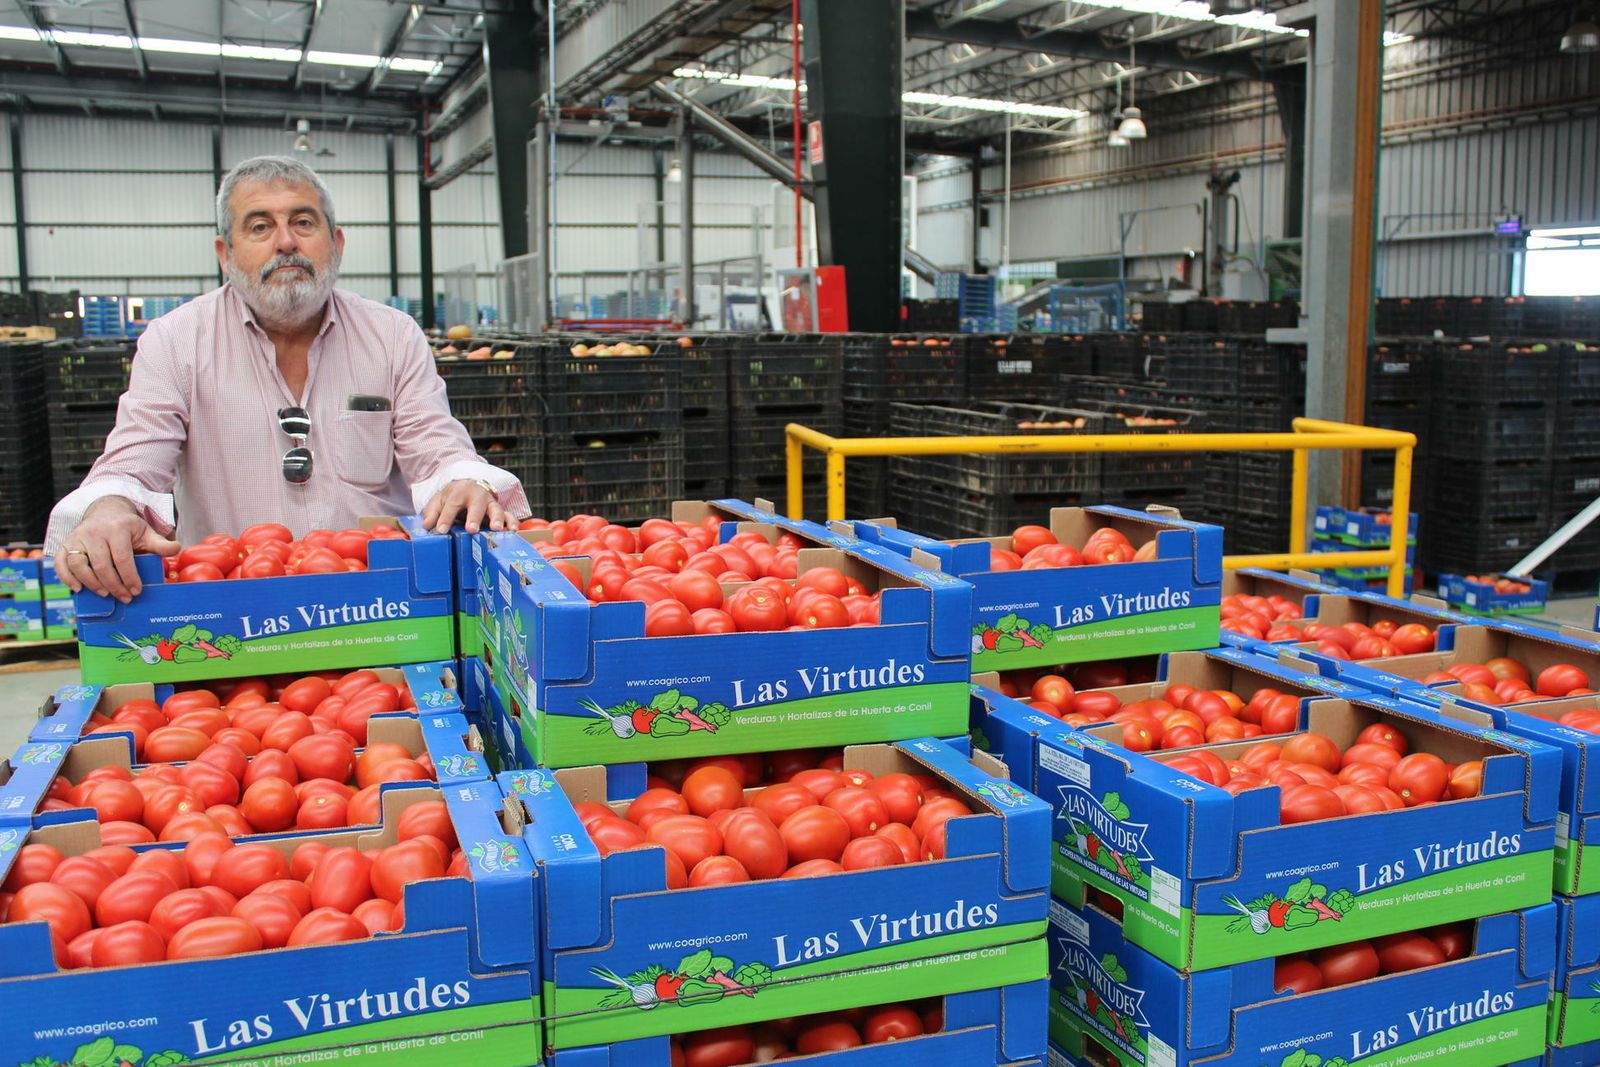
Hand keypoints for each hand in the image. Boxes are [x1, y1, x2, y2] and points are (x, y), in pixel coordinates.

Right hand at [56, 496, 181, 602]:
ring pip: (78, 563)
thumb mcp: (146, 532)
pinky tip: (78, 589)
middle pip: (102, 564)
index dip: (129, 577)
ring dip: (91, 583)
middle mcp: (95, 532)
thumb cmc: (128, 527)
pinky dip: (66, 577)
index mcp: (118, 529)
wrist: (106, 510)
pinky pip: (61, 562)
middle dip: (114, 585)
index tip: (136, 591)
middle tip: (124, 598)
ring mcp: (77, 538)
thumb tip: (177, 549)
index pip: (122, 558)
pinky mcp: (66, 544)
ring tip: (105, 594)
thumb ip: (160, 543)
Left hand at [422, 479, 508, 534]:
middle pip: (476, 505)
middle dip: (474, 517)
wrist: (469, 484)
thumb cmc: (453, 497)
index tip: (441, 530)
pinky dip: (512, 522)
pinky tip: (513, 530)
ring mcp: (490, 503)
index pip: (452, 505)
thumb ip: (432, 513)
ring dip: (497, 519)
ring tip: (496, 529)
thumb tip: (427, 526)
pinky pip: (509, 515)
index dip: (446, 518)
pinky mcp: (500, 510)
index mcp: (459, 493)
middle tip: (471, 529)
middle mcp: (477, 496)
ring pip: (496, 509)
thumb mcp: (439, 500)